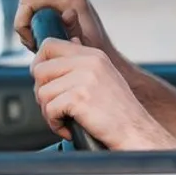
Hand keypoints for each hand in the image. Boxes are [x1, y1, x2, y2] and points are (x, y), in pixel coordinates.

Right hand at [15, 0, 115, 55]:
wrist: (107, 58)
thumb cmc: (97, 55)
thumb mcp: (82, 46)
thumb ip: (72, 30)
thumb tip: (67, 14)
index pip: (29, 0)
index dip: (22, 23)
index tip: (33, 43)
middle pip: (27, 4)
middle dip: (26, 28)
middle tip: (36, 47)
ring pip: (31, 10)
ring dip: (32, 30)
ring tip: (44, 47)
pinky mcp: (62, 6)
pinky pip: (38, 14)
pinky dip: (37, 29)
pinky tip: (49, 43)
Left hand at [31, 38, 175, 150]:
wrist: (136, 132)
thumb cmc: (119, 111)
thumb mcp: (104, 76)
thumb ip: (83, 62)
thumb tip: (69, 43)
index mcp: (93, 55)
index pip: (49, 45)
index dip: (39, 64)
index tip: (45, 82)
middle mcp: (89, 62)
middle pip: (40, 69)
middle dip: (42, 92)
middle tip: (56, 107)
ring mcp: (85, 79)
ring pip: (42, 92)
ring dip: (48, 112)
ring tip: (65, 119)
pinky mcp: (80, 98)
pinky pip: (50, 109)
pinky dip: (55, 123)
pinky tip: (69, 128)